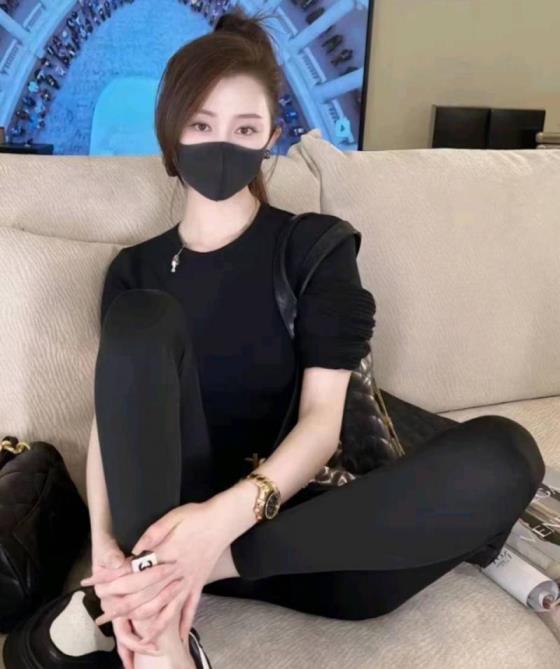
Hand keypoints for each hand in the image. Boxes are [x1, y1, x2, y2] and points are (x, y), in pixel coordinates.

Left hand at [82, 502, 231, 642]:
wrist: (224, 521)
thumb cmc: (197, 516)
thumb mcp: (173, 517)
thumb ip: (153, 533)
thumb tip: (135, 550)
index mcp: (167, 555)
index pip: (133, 572)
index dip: (110, 578)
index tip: (93, 582)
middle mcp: (175, 574)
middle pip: (143, 597)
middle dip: (120, 607)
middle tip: (102, 614)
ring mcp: (187, 582)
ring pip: (164, 610)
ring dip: (145, 623)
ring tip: (128, 633)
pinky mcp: (197, 585)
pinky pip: (190, 610)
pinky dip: (182, 625)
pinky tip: (176, 639)